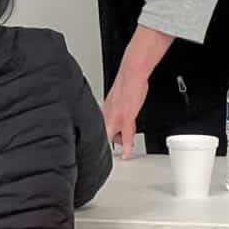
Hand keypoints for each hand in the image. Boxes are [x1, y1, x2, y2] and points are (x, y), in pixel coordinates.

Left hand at [103, 26, 175, 159]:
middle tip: (109, 155)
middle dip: (105, 146)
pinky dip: (127, 147)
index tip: (99, 150)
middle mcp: (106, 115)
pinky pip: (127, 136)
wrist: (131, 73)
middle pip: (102, 136)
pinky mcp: (126, 117)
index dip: (97, 141)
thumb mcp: (116, 100)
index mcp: (104, 112)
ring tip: (124, 150)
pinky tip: (127, 154)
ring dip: (118, 145)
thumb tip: (117, 120)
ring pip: (112, 137)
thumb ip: (114, 111)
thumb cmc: (127, 85)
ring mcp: (115, 117)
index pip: (97, 130)